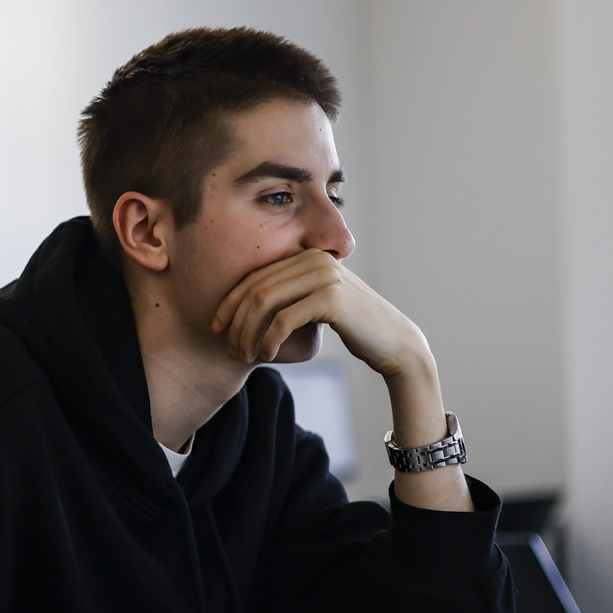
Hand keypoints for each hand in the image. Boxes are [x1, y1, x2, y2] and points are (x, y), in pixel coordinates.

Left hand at [211, 249, 470, 510]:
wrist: (394, 344)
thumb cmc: (353, 328)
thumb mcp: (318, 304)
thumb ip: (291, 295)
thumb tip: (244, 305)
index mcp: (309, 256)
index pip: (256, 275)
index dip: (230, 302)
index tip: (217, 327)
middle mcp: (315, 259)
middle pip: (256, 288)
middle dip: (236, 321)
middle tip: (229, 348)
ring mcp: (324, 275)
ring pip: (265, 303)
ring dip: (247, 333)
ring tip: (243, 356)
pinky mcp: (331, 298)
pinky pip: (284, 319)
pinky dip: (268, 340)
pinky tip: (265, 356)